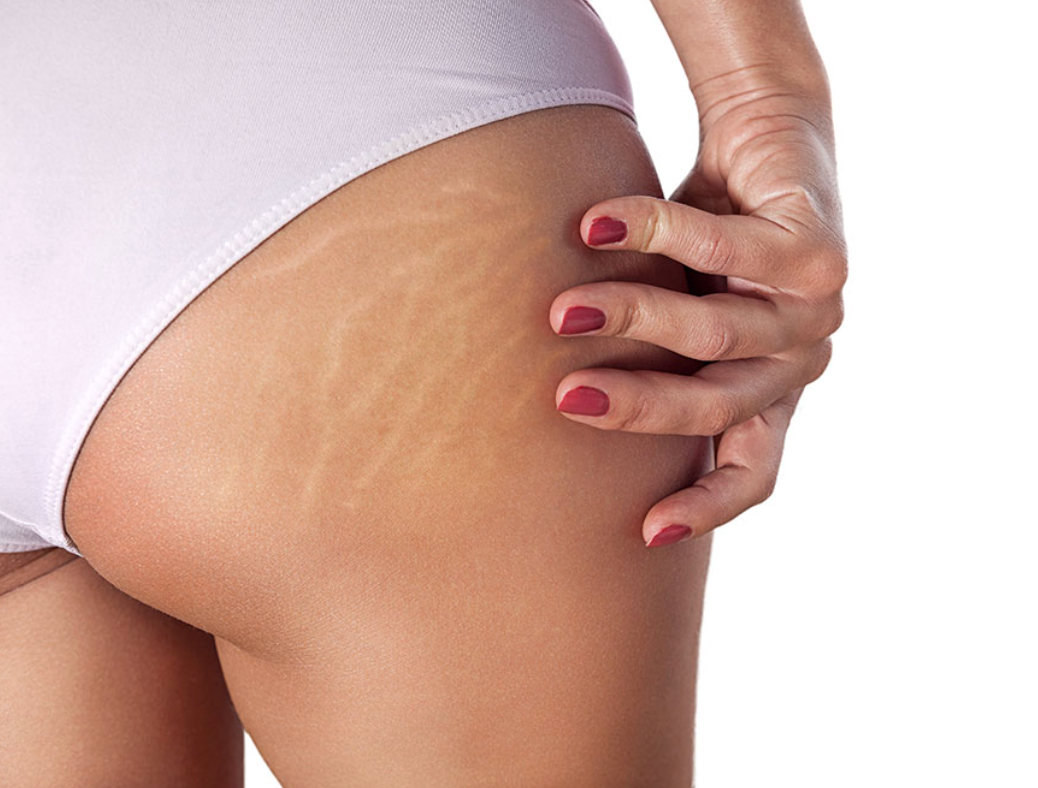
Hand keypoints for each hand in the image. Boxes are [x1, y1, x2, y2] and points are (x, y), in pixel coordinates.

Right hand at [549, 91, 846, 546]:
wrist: (768, 127)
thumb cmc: (706, 226)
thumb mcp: (674, 302)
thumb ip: (649, 351)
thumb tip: (560, 400)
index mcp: (771, 386)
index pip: (753, 467)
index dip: (707, 507)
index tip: (647, 534)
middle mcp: (800, 358)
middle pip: (720, 404)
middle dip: (638, 408)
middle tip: (567, 401)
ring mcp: (817, 307)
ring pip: (715, 331)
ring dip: (630, 318)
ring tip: (563, 311)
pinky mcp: (816, 249)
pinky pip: (721, 248)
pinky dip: (651, 234)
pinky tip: (593, 226)